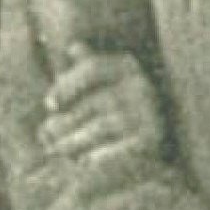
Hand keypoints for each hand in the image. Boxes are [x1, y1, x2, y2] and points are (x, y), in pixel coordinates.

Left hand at [37, 45, 163, 165]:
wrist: (162, 131)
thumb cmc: (118, 102)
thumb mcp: (106, 80)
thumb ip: (88, 65)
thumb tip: (74, 47)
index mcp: (127, 66)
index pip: (92, 68)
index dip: (67, 85)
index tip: (49, 105)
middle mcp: (141, 86)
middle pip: (93, 101)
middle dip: (65, 122)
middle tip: (47, 137)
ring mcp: (149, 112)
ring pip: (100, 127)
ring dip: (74, 141)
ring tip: (58, 151)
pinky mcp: (152, 137)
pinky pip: (118, 149)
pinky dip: (99, 156)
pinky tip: (85, 162)